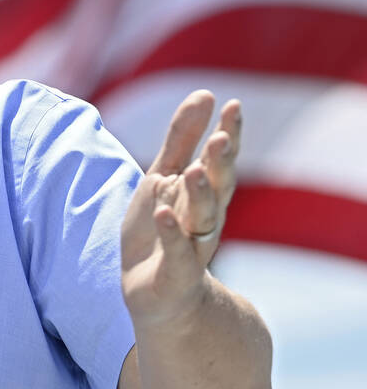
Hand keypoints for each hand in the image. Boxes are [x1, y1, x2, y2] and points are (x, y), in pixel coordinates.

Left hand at [121, 90, 240, 326]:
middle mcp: (205, 217)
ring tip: (194, 170)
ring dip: (200, 195)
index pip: (219, 159)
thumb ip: (181, 138)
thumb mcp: (164, 176)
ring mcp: (191, 245)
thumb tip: (205, 93)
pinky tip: (163, 213)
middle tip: (221, 137)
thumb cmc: (161, 228)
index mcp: (203, 192)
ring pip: (202, 218)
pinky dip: (171, 233)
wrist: (155, 295)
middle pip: (218, 187)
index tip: (233, 105)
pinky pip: (176, 252)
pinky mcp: (175, 273)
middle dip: (221, 163)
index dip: (228, 134)